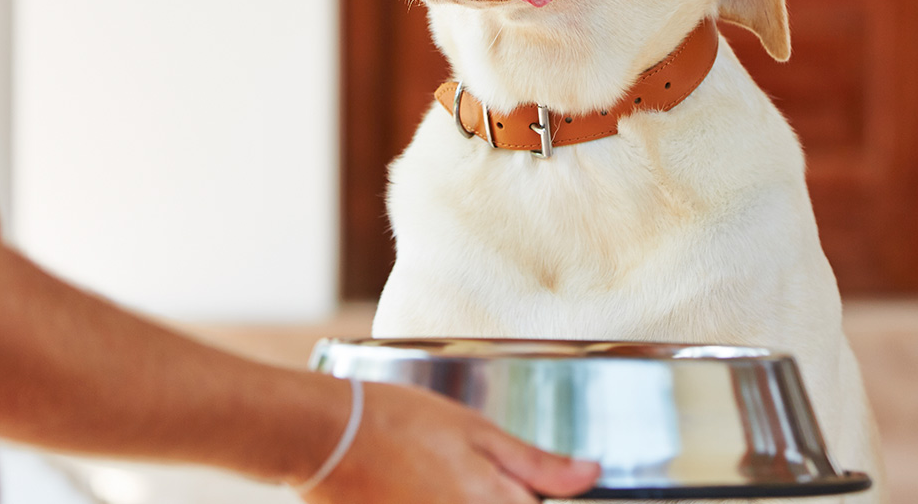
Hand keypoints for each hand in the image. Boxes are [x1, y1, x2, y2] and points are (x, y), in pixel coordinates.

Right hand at [301, 381, 599, 502]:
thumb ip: (538, 463)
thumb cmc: (398, 421)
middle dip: (506, 497)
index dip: (543, 496)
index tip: (532, 486)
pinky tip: (424, 485)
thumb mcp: (475, 430)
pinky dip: (441, 500)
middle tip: (466, 470)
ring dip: (477, 497)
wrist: (324, 438)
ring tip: (441, 474)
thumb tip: (593, 474)